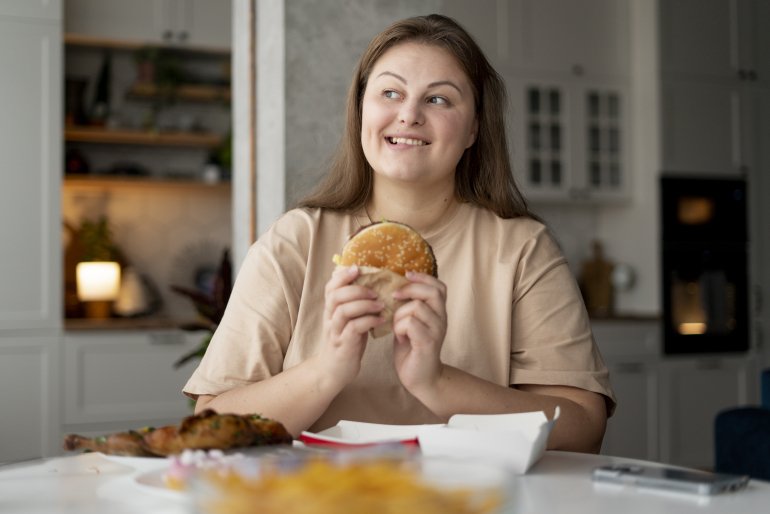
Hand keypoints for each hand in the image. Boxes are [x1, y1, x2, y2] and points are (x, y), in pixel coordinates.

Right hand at [319, 266, 384, 389]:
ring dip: (364, 304)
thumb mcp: (349, 320)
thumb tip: (373, 284)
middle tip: (375, 292)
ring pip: (343, 310)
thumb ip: (355, 304)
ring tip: (380, 304)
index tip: (358, 268)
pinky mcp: (343, 345)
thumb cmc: (346, 342)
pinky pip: (354, 328)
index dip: (343, 275)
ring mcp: (335, 331)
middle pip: (336, 295)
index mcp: (331, 309)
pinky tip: (381, 320)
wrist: (334, 371)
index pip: (330, 287)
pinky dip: (369, 321)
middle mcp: (330, 318)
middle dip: (357, 289)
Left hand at [391, 271, 447, 393]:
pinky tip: (399, 338)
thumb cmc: (412, 350)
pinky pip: (410, 323)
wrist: (421, 379)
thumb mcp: (411, 323)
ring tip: (397, 327)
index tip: (406, 275)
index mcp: (438, 313)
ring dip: (400, 315)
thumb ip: (408, 307)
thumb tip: (393, 288)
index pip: (439, 287)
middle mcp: (442, 320)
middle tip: (395, 296)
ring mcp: (437, 331)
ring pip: (417, 307)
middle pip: (432, 292)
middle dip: (410, 290)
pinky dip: (399, 328)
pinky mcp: (428, 342)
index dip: (423, 278)